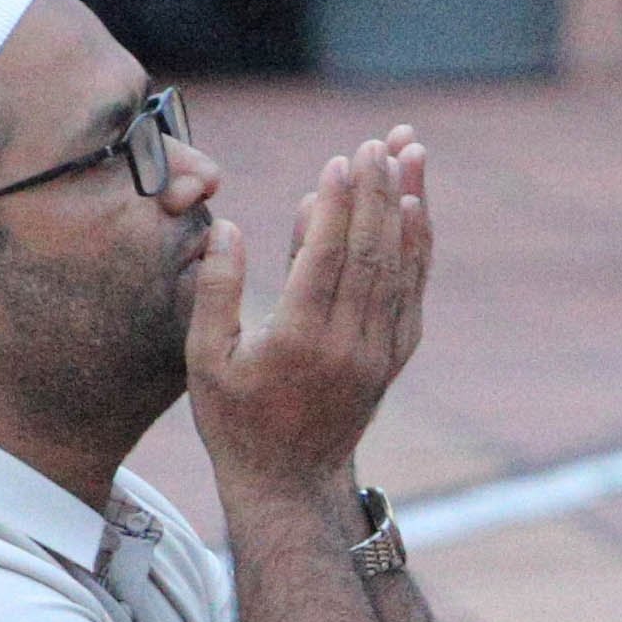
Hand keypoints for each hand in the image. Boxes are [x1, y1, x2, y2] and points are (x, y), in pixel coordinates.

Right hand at [191, 132, 427, 490]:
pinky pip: (412, 291)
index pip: (327, 258)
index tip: (343, 160)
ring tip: (411, 155)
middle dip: (379, 191)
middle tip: (382, 141)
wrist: (290, 481)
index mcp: (299, 341)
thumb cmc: (235, 419)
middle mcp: (349, 344)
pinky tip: (417, 208)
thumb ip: (215, 291)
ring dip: (409, 206)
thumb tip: (227, 227)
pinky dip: (417, 247)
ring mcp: (379, 351)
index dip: (338, 205)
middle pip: (372, 253)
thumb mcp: (205, 359)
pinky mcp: (394, 356)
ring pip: (400, 267)